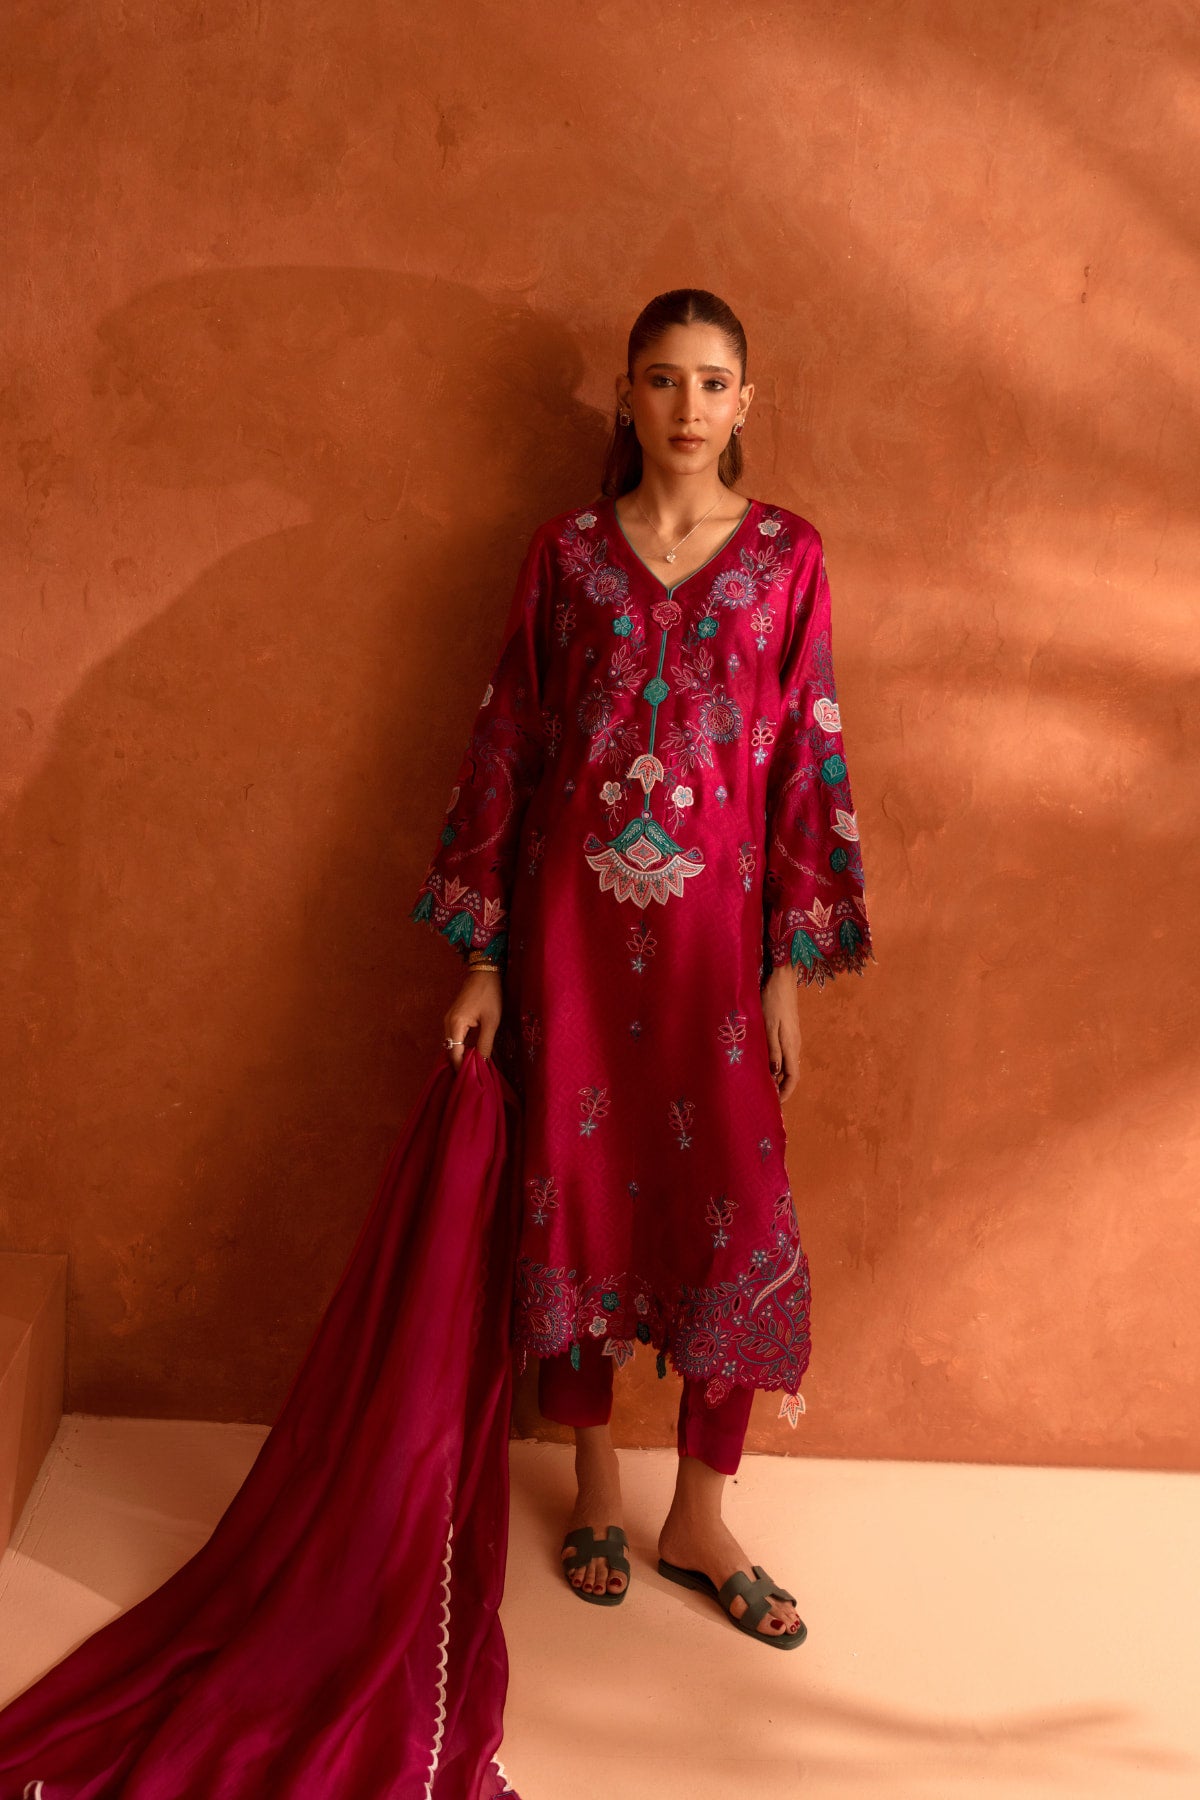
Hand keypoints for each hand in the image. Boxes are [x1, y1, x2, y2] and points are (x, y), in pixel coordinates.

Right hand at [443, 968, 502, 1070]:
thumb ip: (485, 1044)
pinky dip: (462, 1047)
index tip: (472, 1080)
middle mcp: (447, 1024)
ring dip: (462, 1056)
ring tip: (475, 1068)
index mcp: (455, 1025)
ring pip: (452, 1044)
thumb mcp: (491, 1021)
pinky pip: (455, 1037)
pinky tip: (473, 1053)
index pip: (454, 1054)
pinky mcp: (454, 1018)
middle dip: (461, 1064)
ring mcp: (449, 1020)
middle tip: (474, 1077)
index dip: (461, 1068)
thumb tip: (482, 1064)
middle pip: (450, 1051)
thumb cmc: (489, 995)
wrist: (485, 972)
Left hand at [761, 964, 802, 1102]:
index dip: (785, 1092)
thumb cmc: (772, 1001)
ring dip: (777, 1076)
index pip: (792, 1077)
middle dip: (781, 1087)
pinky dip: (776, 1064)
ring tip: (763, 1084)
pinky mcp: (787, 1031)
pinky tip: (765, 1064)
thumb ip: (772, 1050)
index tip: (776, 1104)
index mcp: (791, 1046)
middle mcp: (795, 1044)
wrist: (781, 980)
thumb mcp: (768, 1027)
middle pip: (791, 1073)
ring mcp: (792, 1038)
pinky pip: (784, 1054)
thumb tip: (775, 1073)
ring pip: (787, 1063)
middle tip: (766, 1097)